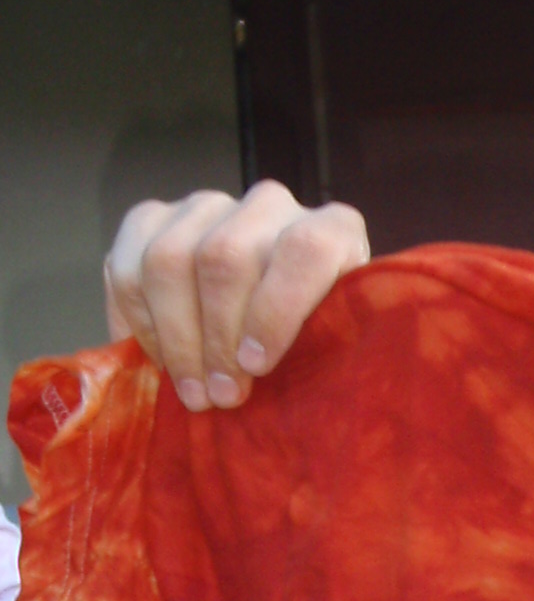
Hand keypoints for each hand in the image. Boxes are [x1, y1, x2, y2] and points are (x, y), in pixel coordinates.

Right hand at [104, 183, 369, 411]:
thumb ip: (331, 351)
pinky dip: (137, 322)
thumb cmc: (318, 341)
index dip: (276, 310)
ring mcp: (207, 206)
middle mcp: (270, 205)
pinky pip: (125, 265)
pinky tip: (158, 363)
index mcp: (333, 228)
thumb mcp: (342, 347)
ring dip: (174, 337)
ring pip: (168, 258)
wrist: (281, 315)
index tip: (257, 365)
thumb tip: (288, 391)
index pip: (304, 249)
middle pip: (224, 257)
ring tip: (192, 389)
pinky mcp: (153, 218)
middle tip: (220, 396)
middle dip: (216, 338)